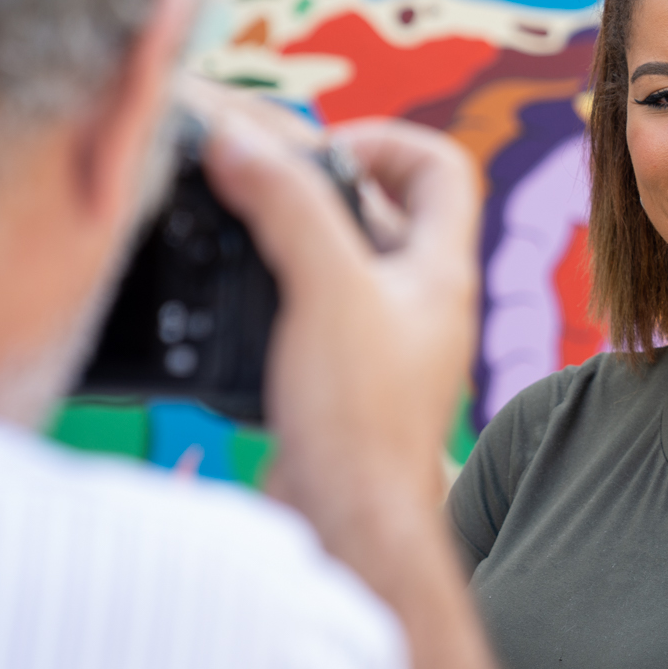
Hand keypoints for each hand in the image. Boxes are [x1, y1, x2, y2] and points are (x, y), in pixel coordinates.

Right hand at [195, 83, 539, 668]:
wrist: (349, 529)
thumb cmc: (358, 420)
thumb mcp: (326, 291)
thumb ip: (289, 208)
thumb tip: (240, 139)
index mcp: (440, 272)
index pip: (442, 168)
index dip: (386, 141)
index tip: (318, 153)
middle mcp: (421, 305)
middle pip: (381, 211)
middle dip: (315, 187)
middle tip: (249, 185)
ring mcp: (383, 347)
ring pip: (339, 265)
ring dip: (286, 239)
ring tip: (227, 232)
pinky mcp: (341, 386)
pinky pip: (310, 315)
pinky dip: (271, 295)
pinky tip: (224, 302)